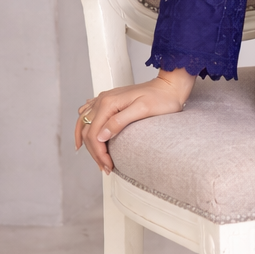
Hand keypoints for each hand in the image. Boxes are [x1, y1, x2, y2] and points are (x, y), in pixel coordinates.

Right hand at [75, 70, 194, 173]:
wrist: (169, 86)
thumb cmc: (161, 98)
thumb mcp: (142, 109)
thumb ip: (120, 121)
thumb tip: (101, 136)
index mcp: (108, 103)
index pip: (93, 133)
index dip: (99, 153)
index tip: (108, 165)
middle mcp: (102, 100)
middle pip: (87, 130)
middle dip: (94, 152)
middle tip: (105, 167)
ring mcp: (104, 99)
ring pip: (85, 123)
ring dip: (87, 142)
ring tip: (97, 158)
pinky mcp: (109, 101)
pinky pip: (88, 114)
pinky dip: (85, 127)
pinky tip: (86, 134)